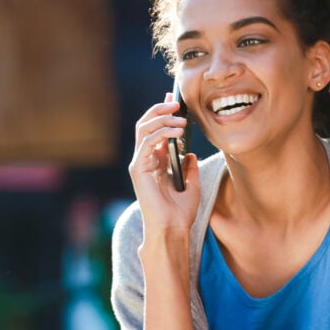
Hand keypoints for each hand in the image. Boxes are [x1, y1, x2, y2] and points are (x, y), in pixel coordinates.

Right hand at [128, 93, 200, 233]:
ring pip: (144, 129)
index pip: (156, 130)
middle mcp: (145, 160)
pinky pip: (147, 141)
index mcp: (155, 162)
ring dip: (162, 118)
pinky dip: (161, 132)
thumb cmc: (180, 213)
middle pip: (146, 125)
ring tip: (180, 117)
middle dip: (160, 110)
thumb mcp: (191, 185)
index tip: (175, 101)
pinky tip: (177, 131)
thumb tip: (192, 153)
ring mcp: (140, 164)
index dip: (164, 113)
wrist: (173, 229)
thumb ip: (189, 167)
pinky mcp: (138, 169)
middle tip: (176, 102)